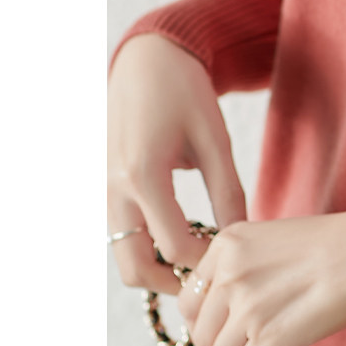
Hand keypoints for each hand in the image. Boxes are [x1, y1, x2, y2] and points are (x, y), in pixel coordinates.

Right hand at [107, 34, 247, 294]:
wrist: (146, 60)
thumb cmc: (185, 93)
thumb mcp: (215, 138)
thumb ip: (228, 190)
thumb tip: (241, 237)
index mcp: (142, 176)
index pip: (173, 248)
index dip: (207, 263)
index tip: (237, 263)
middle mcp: (114, 191)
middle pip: (134, 269)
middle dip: (174, 284)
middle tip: (213, 281)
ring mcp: (104, 192)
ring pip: (124, 256)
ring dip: (158, 268)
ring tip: (202, 259)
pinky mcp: (105, 189)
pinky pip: (122, 235)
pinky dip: (147, 247)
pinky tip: (184, 236)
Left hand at [175, 208, 345, 345]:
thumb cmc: (328, 245)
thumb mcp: (268, 239)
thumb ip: (235, 270)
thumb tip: (214, 319)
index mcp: (226, 245)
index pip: (188, 302)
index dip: (212, 319)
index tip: (236, 321)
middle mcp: (229, 274)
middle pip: (201, 337)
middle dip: (228, 343)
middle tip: (261, 334)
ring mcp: (247, 307)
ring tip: (276, 345)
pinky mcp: (268, 337)